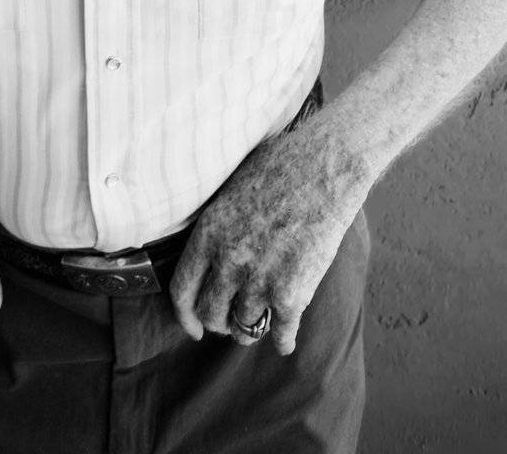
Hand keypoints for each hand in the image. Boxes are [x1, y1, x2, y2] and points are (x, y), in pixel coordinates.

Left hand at [169, 110, 370, 355]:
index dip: (185, 316)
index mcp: (208, 234)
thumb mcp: (231, 191)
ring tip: (259, 322)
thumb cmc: (279, 167)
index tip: (194, 328)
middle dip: (220, 321)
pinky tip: (285, 339)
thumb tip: (210, 255)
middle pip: (211, 314)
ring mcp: (260, 280)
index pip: (181, 291)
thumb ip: (216, 228)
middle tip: (230, 319)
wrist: (325, 166)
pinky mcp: (292, 293)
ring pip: (244, 327)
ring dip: (250, 329)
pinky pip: (281, 334)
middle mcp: (228, 262)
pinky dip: (283, 340)